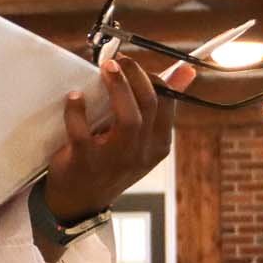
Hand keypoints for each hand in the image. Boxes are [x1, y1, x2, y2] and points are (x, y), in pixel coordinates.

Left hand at [44, 54, 187, 221]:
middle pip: (150, 105)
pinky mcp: (85, 162)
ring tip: (106, 68)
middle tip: (118, 61)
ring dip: (118, 88)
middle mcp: (141, 153)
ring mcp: (115, 160)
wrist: (80, 201)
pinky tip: (75, 97)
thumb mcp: (142, 138)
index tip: (134, 65)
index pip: (167, 103)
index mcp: (158, 144)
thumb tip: (186, 71)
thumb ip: (162, 104)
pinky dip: (77, 111)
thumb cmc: (112, 162)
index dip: (152, 77)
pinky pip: (83, 132)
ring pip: (128, 118)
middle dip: (135, 76)